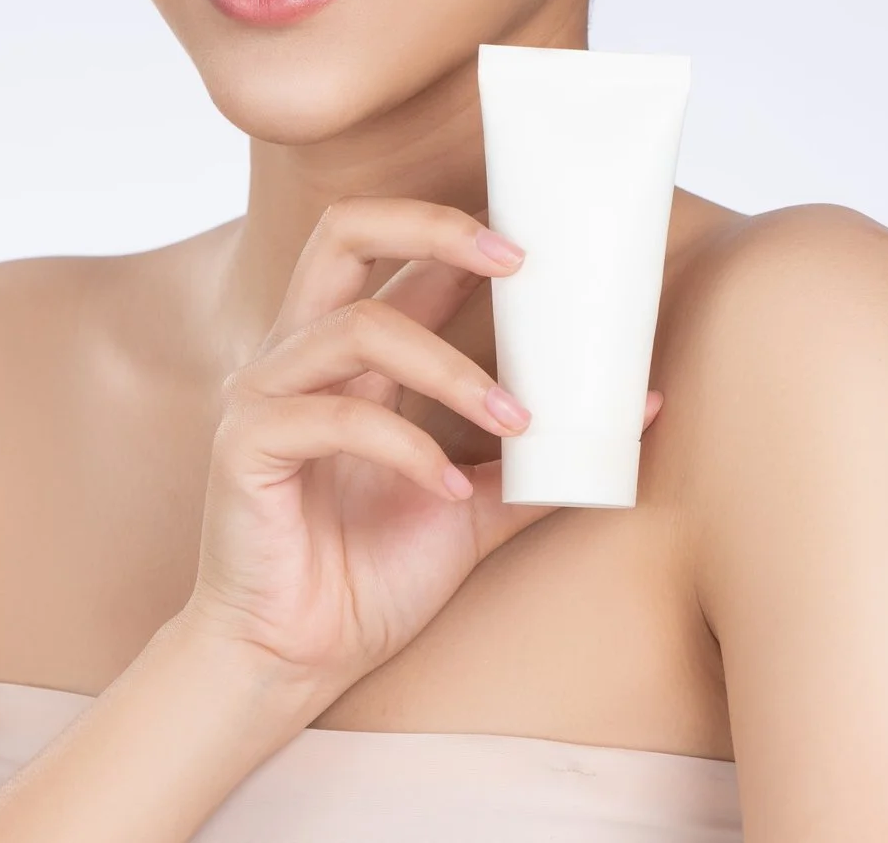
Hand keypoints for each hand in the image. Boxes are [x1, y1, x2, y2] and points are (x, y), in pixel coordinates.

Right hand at [175, 196, 661, 706]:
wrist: (292, 658)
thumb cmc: (368, 576)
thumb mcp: (474, 506)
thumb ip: (538, 457)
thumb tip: (641, 408)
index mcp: (345, 353)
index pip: (393, 252)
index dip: (460, 229)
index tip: (545, 249)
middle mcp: (298, 353)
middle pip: (344, 231)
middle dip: (434, 229)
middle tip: (518, 262)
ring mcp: (265, 393)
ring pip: (359, 328)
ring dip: (451, 369)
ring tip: (515, 419)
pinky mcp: (246, 446)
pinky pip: (333, 418)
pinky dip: (405, 447)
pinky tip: (448, 489)